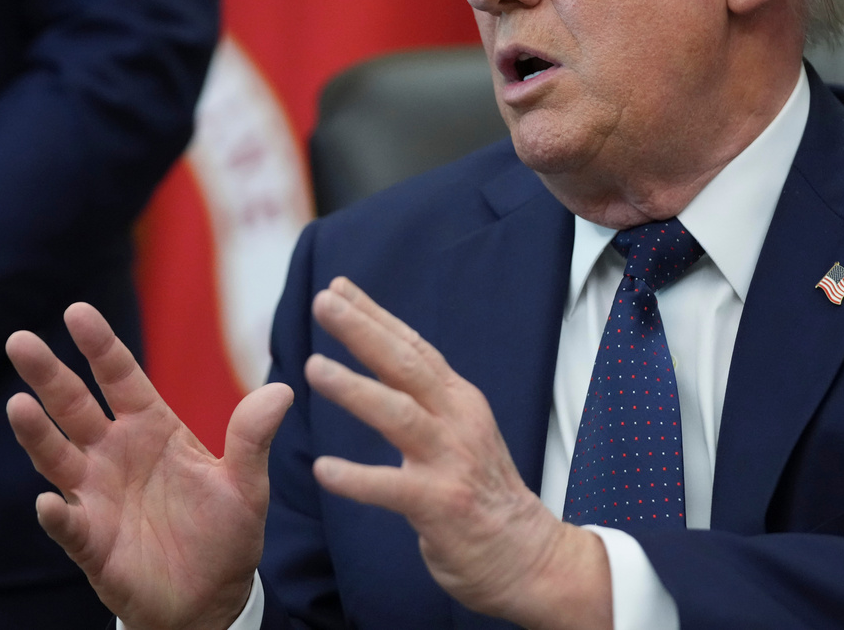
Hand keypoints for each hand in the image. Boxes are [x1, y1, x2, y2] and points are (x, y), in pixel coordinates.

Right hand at [6, 303, 290, 629]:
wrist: (211, 598)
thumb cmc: (225, 532)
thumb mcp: (247, 484)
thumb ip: (254, 437)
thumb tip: (285, 389)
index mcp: (153, 429)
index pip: (121, 378)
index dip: (100, 346)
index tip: (77, 311)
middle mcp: (116, 454)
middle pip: (75, 407)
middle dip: (48, 375)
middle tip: (20, 340)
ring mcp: (98, 496)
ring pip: (58, 458)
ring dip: (38, 434)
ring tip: (18, 405)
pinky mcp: (92, 542)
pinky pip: (70, 526)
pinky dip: (58, 516)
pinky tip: (48, 503)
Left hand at [306, 278, 612, 629]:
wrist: (530, 556)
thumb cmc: (483, 493)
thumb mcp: (461, 430)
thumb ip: (427, 400)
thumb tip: (386, 360)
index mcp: (457, 400)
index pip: (412, 348)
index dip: (375, 315)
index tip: (338, 287)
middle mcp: (457, 421)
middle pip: (406, 365)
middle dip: (363, 330)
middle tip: (323, 302)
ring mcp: (451, 461)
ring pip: (399, 415)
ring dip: (355, 390)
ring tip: (313, 368)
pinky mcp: (443, 505)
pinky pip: (393, 489)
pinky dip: (357, 479)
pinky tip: (324, 470)